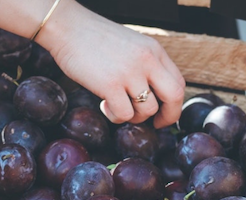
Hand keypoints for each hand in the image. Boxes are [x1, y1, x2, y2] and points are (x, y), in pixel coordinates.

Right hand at [37, 1, 185, 127]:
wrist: (67, 28)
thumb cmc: (92, 39)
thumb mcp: (129, 47)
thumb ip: (143, 65)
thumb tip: (150, 94)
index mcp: (153, 50)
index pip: (178, 82)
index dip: (175, 104)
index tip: (163, 114)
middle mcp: (147, 60)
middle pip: (174, 96)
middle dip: (167, 117)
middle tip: (155, 125)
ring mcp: (129, 73)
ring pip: (147, 110)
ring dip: (133, 117)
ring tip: (116, 107)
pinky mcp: (110, 85)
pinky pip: (124, 114)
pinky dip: (115, 116)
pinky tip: (104, 105)